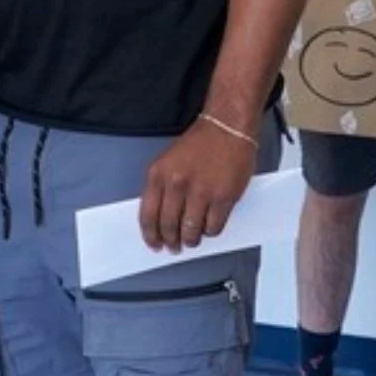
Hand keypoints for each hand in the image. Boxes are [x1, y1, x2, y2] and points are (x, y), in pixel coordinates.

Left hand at [138, 116, 257, 252]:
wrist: (227, 128)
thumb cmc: (198, 144)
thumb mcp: (168, 161)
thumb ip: (161, 188)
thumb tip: (160, 220)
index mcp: (158, 174)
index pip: (148, 215)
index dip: (151, 235)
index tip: (154, 244)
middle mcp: (176, 184)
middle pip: (169, 227)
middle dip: (171, 241)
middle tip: (175, 247)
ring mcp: (201, 192)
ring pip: (191, 232)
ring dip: (190, 240)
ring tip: (192, 240)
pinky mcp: (223, 198)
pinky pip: (213, 227)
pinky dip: (210, 232)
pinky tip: (209, 227)